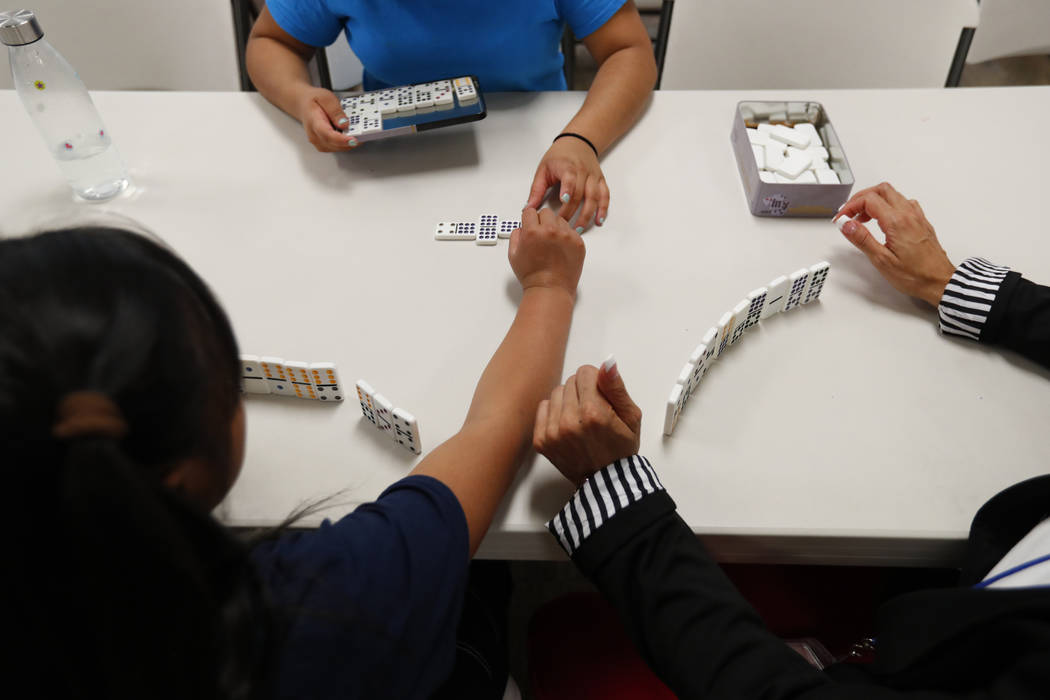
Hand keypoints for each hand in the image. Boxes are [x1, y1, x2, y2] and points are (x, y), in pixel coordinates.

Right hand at [294, 86, 358, 151]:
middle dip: (349, 142)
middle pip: (333, 144)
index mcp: (314, 121)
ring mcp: (318, 142)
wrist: (303, 104)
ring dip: (348, 144)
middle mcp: (314, 135)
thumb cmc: (313, 100)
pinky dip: (344, 144)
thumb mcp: (326, 98)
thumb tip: (344, 123)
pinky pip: (336, 148)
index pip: (327, 134)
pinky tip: (350, 136)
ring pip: (336, 148)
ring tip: (357, 134)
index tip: (354, 140)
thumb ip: (335, 111)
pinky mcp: (322, 144)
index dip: (342, 139)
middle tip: (362, 136)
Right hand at [509, 207, 585, 297]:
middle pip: (546, 212)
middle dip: (542, 220)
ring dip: (555, 227)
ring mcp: (566, 236)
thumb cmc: (532, 276)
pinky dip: (566, 236)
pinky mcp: (578, 242)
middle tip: (541, 234)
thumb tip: (521, 227)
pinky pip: (571, 231)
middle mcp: (550, 231)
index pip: (530, 211)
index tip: (530, 224)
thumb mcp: (513, 255)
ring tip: (552, 243)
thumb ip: (516, 235)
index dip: (528, 219)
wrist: (550, 289)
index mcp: (532, 232)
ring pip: (560, 220)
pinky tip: (560, 249)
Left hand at [526, 137, 609, 231]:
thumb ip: (536, 190)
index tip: (564, 200)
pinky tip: (599, 220)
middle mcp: (582, 171)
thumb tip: (528, 208)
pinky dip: (603, 209)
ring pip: (594, 197)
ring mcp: (593, 177)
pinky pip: (605, 196)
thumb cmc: (560, 155)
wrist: (578, 142)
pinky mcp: (600, 181)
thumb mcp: (543, 169)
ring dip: (588, 214)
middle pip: (580, 194)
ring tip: (579, 228)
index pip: (569, 178)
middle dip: (571, 212)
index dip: (567, 189)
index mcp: (567, 166)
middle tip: (563, 226)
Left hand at [534, 358, 642, 486]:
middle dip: (583, 391)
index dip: (596, 382)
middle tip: (594, 412)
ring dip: (568, 401)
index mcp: (593, 413)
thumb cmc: (620, 450)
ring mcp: (552, 432)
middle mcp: (569, 421)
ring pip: (556, 393)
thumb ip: (616, 387)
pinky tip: (568, 426)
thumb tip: (607, 364)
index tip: (602, 397)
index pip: (585, 372)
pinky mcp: (541, 440)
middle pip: (570, 382)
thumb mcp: (631, 417)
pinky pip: (543, 407)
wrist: (606, 483)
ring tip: (581, 420)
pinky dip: (555, 413)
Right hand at [836, 183, 955, 305]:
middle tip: (850, 213)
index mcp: (897, 222)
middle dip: (861, 198)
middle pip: (881, 190)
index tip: (841, 219)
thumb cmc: (915, 275)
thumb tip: (846, 224)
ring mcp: (917, 217)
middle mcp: (909, 214)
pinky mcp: (921, 222)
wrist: (939, 281)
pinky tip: (883, 220)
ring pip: (893, 194)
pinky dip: (888, 206)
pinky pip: (904, 204)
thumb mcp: (881, 260)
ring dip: (875, 201)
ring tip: (863, 219)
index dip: (850, 206)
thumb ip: (862, 239)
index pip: (868, 200)